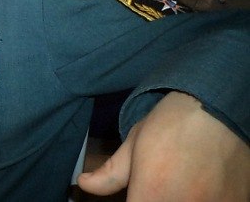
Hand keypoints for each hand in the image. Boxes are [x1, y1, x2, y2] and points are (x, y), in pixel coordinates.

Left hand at [77, 91, 249, 200]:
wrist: (217, 108)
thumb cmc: (172, 124)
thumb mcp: (133, 145)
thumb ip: (109, 173)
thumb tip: (84, 184)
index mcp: (152, 197)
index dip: (136, 200)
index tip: (137, 193)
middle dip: (153, 199)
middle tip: (158, 186)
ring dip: (179, 199)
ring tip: (182, 182)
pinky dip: (205, 199)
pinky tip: (202, 186)